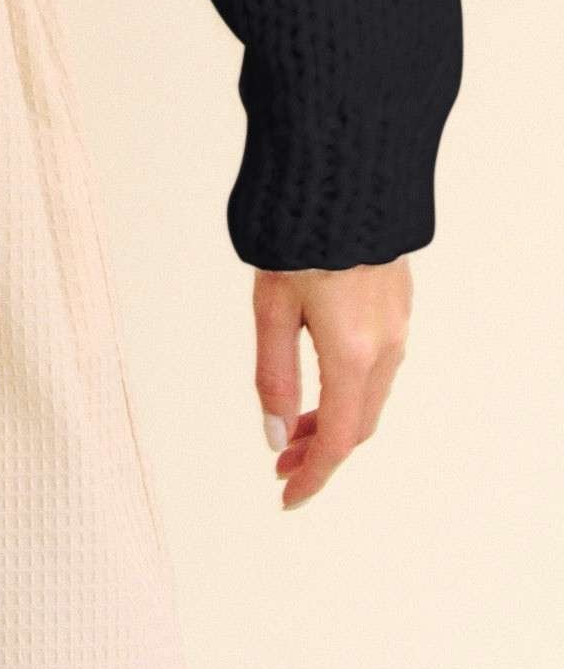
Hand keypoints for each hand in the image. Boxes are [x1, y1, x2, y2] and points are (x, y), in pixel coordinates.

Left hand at [253, 258, 411, 507]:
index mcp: (353, 352)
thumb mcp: (271, 307)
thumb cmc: (297, 233)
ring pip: (371, 394)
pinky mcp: (397, 301)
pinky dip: (350, 388)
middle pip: (360, 422)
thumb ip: (274, 375)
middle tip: (281, 464)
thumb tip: (277, 436)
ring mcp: (398, 321)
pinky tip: (322, 382)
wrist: (343, 171)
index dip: (314, 476)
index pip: (339, 439)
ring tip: (294, 429)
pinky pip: (379, 365)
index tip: (286, 497)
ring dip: (335, 419)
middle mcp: (386, 344)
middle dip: (321, 451)